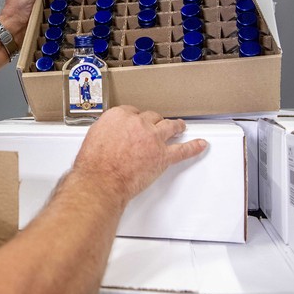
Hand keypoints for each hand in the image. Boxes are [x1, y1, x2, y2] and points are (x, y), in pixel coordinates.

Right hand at [71, 105, 207, 205]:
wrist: (101, 181)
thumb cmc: (94, 164)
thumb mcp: (94, 137)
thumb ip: (108, 131)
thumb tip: (112, 134)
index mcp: (119, 116)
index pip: (133, 112)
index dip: (136, 119)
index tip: (137, 123)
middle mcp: (138, 123)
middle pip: (152, 117)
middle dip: (153, 122)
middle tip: (155, 126)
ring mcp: (153, 139)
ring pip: (169, 126)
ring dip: (176, 126)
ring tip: (180, 127)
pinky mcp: (163, 156)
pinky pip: (183, 150)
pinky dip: (193, 147)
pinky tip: (200, 144)